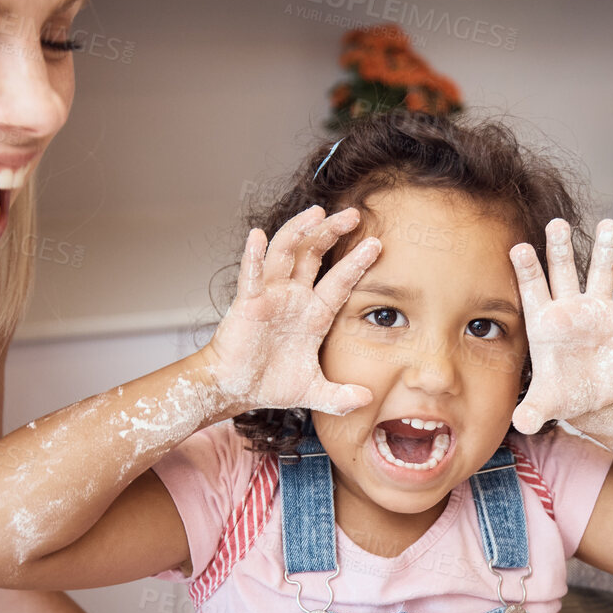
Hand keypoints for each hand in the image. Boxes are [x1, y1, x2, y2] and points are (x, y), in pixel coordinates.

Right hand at [200, 205, 380, 416]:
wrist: (236, 389)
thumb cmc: (271, 383)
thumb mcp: (314, 391)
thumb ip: (341, 397)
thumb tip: (368, 400)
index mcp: (314, 313)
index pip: (340, 281)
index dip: (356, 262)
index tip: (377, 244)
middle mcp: (294, 297)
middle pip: (314, 254)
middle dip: (332, 233)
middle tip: (353, 214)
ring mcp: (270, 296)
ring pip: (286, 254)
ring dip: (299, 231)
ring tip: (315, 213)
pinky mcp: (247, 303)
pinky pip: (251, 276)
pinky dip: (254, 257)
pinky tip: (257, 237)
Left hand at [510, 218, 612, 434]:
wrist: (592, 398)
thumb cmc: (562, 394)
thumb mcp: (546, 404)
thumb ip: (532, 410)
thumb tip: (522, 423)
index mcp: (544, 324)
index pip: (533, 292)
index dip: (527, 271)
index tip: (519, 247)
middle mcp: (570, 310)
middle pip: (563, 272)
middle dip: (560, 249)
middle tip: (557, 223)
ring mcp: (598, 312)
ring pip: (601, 274)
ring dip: (606, 250)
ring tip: (609, 223)